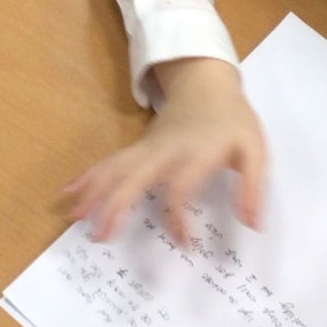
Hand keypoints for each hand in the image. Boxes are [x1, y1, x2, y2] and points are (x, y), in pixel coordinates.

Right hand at [64, 58, 265, 241]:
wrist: (206, 82)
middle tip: (99, 235)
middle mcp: (165, 150)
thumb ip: (253, 188)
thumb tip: (252, 224)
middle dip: (114, 204)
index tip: (184, 244)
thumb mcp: (254, 151)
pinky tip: (71, 191)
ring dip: (93, 190)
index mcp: (195, 153)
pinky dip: (89, 176)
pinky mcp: (139, 148)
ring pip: (115, 167)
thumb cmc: (232, 121)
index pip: (180, 187)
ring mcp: (147, 147)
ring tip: (74, 215)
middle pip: (134, 175)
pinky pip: (111, 162)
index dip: (178, 217)